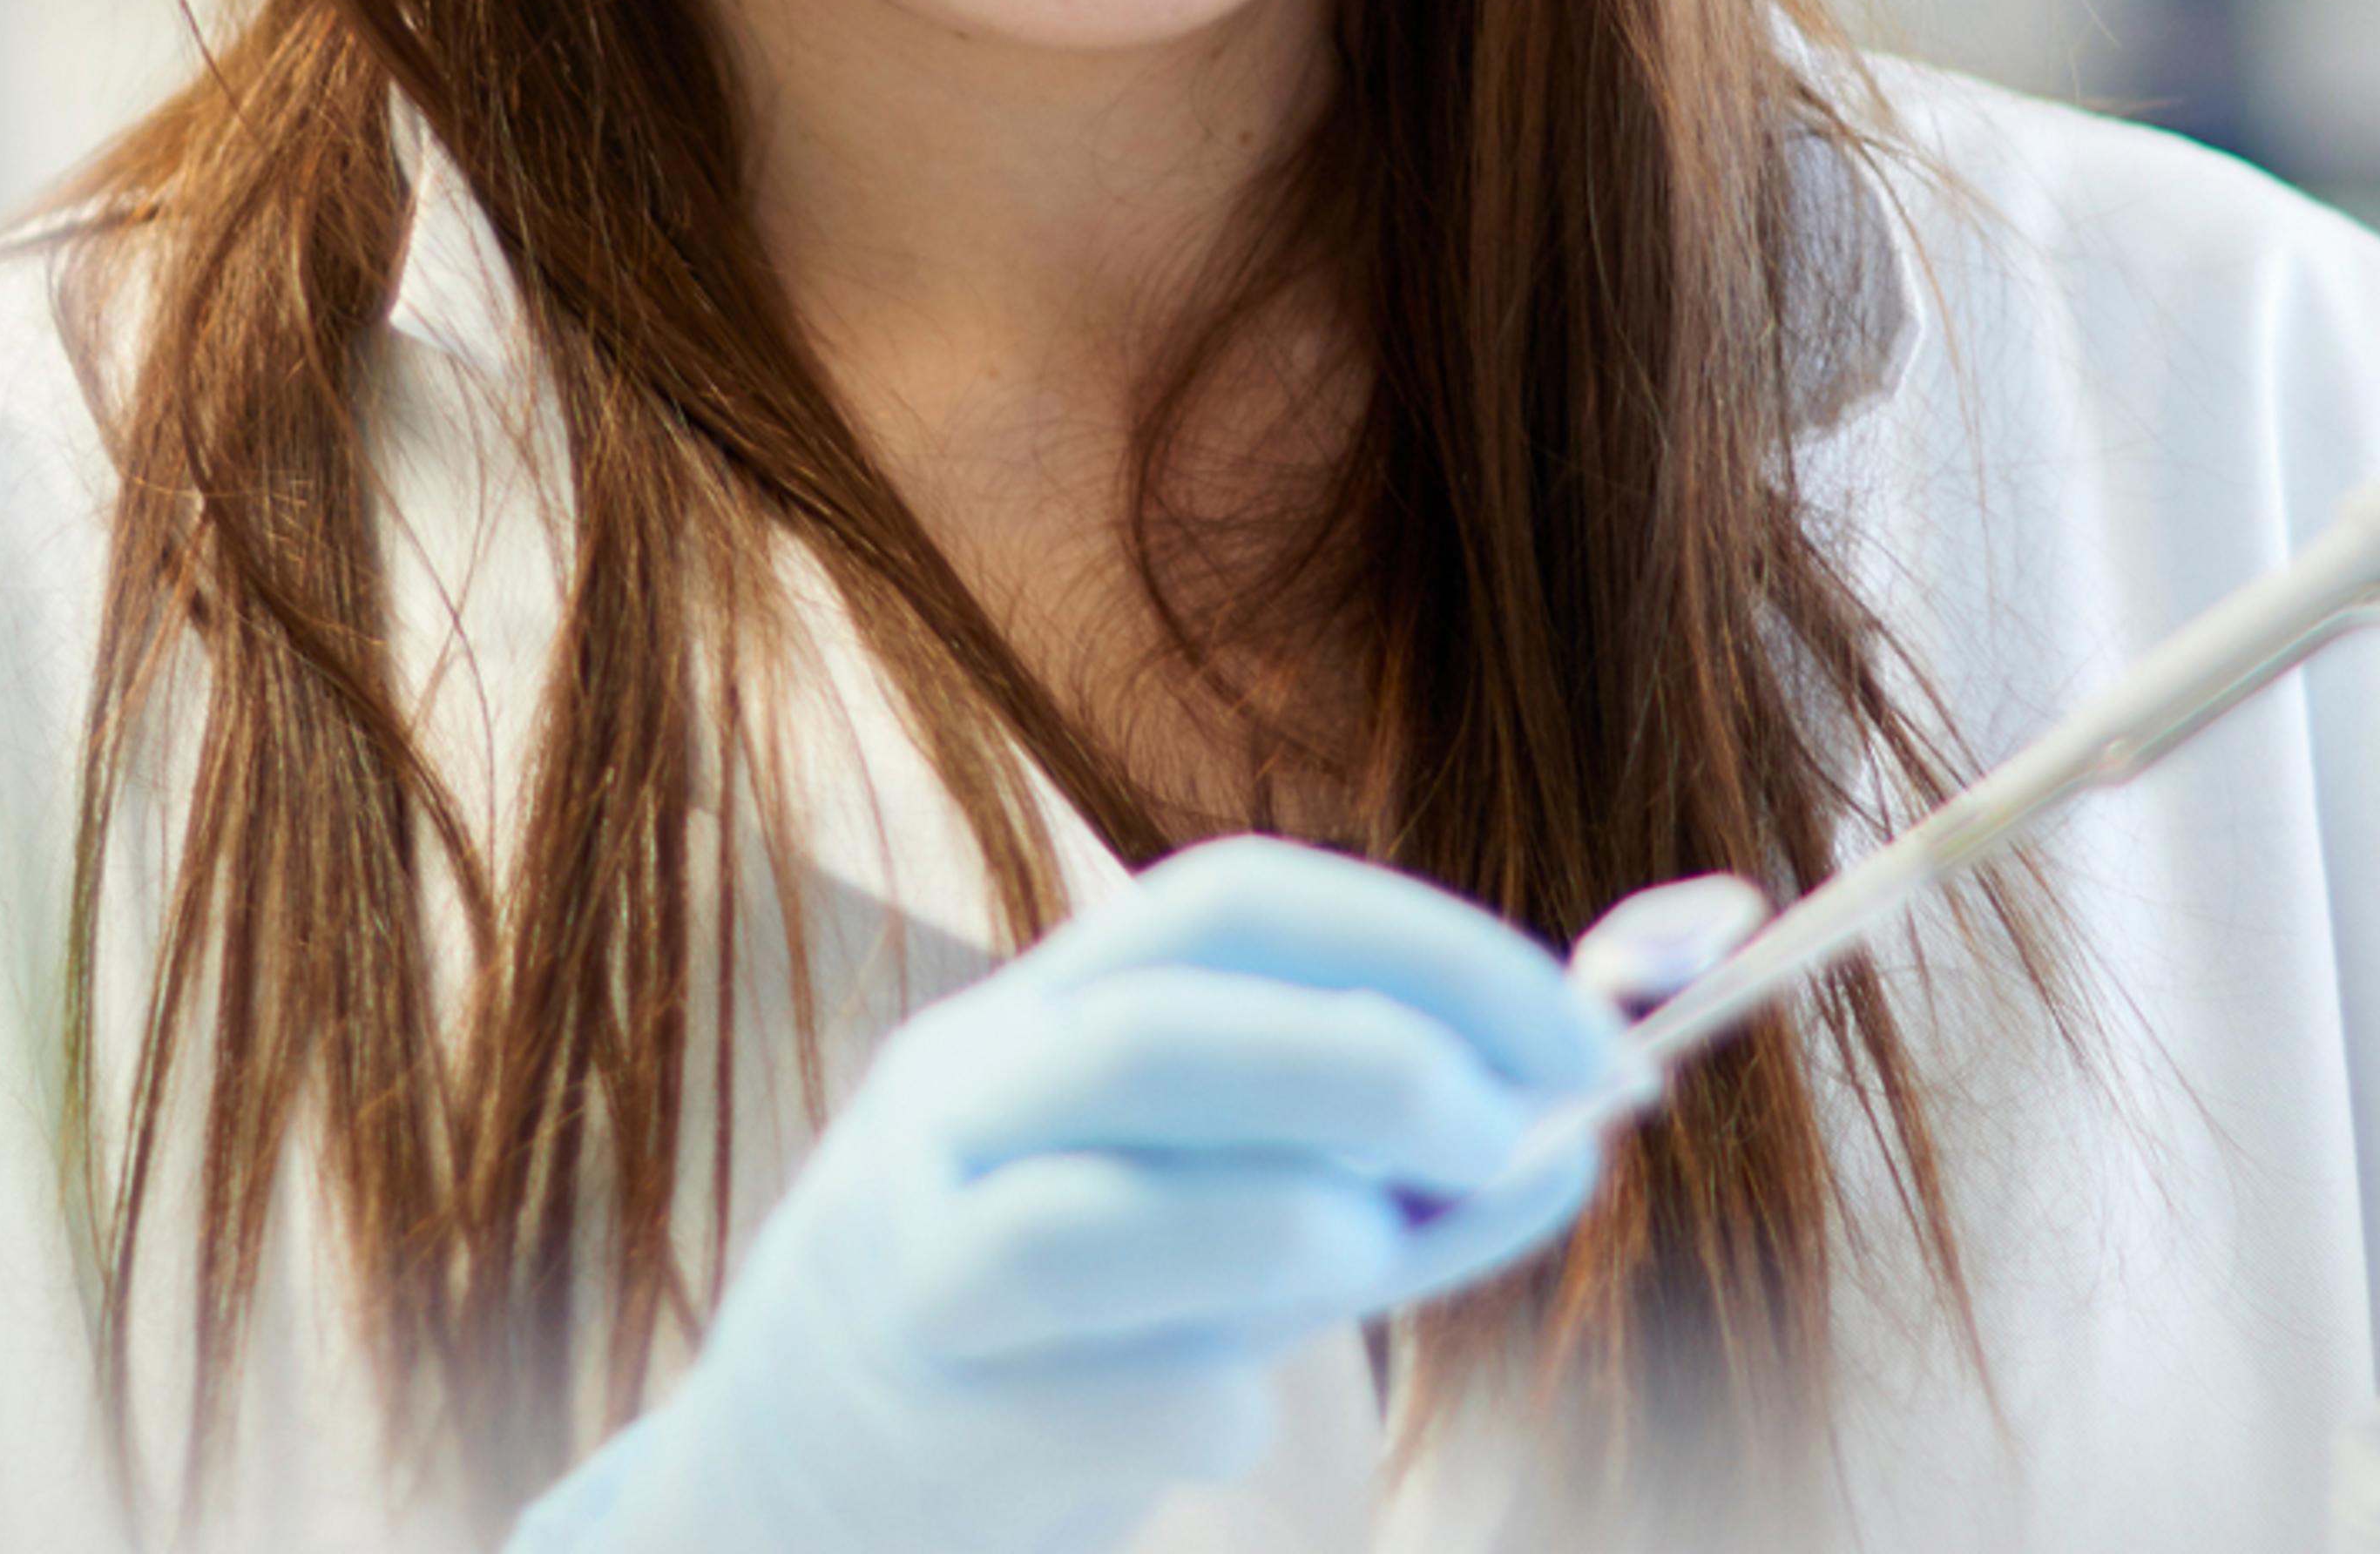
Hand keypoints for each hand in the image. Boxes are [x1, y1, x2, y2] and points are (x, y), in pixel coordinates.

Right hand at [513, 835, 1662, 1553]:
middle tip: (1524, 1129)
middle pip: (1161, 1029)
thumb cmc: (1056, 1329)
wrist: (793, 1479)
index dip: (1420, 942)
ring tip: (1374, 1249)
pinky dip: (1201, 1403)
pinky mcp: (915, 1422)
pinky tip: (1233, 1419)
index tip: (1586, 1030)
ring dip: (1283, 1217)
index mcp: (1040, 1007)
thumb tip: (1582, 1129)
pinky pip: (1084, 1403)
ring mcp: (912, 1255)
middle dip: (1368, 1063)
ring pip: (1090, 1211)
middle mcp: (961, 1096)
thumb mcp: (1202, 1208)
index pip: (1230, 901)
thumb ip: (1366, 1172)